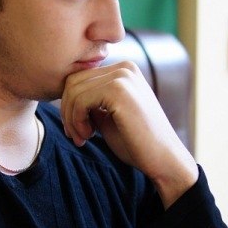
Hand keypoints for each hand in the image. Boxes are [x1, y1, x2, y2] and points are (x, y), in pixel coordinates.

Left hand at [61, 61, 197, 207]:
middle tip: (76, 136)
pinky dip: (77, 120)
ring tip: (82, 138)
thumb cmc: (137, 143)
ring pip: (73, 90)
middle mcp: (124, 67)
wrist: (164, 160)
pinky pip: (80, 100)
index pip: (80, 78)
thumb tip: (63, 97)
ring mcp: (122, 76)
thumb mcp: (108, 117)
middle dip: (67, 111)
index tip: (76, 130)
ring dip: (71, 119)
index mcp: (124, 71)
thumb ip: (90, 103)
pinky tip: (88, 136)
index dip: (70, 105)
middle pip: (73, 81)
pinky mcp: (118, 90)